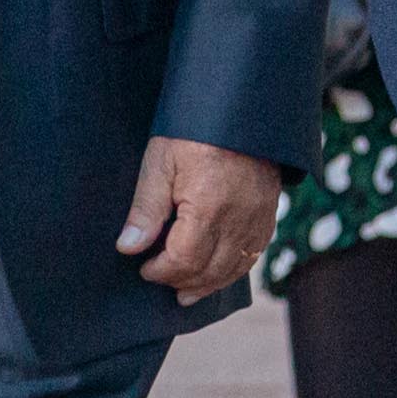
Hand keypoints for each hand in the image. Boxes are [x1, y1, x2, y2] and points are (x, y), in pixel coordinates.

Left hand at [117, 135, 280, 294]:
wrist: (241, 105)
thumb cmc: (195, 130)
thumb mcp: (161, 161)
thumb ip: (146, 208)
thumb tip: (129, 246)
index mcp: (208, 207)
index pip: (183, 260)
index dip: (160, 271)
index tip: (144, 267)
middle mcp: (238, 219)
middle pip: (209, 271)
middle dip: (181, 282)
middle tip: (160, 279)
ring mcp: (257, 218)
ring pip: (233, 269)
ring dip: (207, 284)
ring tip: (185, 292)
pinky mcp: (268, 213)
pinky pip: (252, 255)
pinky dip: (232, 270)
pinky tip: (217, 273)